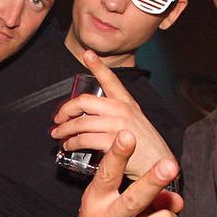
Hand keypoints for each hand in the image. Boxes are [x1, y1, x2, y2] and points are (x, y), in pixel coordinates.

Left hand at [52, 49, 175, 178]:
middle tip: (58, 118)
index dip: (97, 65)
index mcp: (127, 102)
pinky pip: (84, 140)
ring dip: (64, 130)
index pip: (110, 79)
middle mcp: (122, 110)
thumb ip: (116, 112)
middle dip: (66, 110)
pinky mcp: (113, 143)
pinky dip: (72, 143)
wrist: (158, 163)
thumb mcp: (135, 120)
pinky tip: (68, 146)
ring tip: (58, 135)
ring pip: (81, 123)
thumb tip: (90, 114)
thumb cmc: (145, 145)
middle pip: (84, 102)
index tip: (87, 53)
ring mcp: (118, 126)